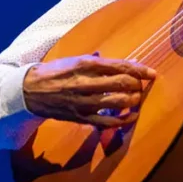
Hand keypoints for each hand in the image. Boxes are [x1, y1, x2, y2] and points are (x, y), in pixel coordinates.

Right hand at [22, 53, 156, 126]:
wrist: (31, 91)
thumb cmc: (57, 72)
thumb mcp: (77, 60)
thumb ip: (100, 62)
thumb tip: (125, 64)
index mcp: (86, 65)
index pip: (120, 66)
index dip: (140, 70)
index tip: (151, 73)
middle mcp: (86, 83)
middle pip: (122, 84)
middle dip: (137, 84)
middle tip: (142, 84)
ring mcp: (85, 102)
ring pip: (118, 102)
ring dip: (133, 100)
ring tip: (137, 97)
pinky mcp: (82, 117)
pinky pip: (108, 122)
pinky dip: (124, 120)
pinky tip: (132, 116)